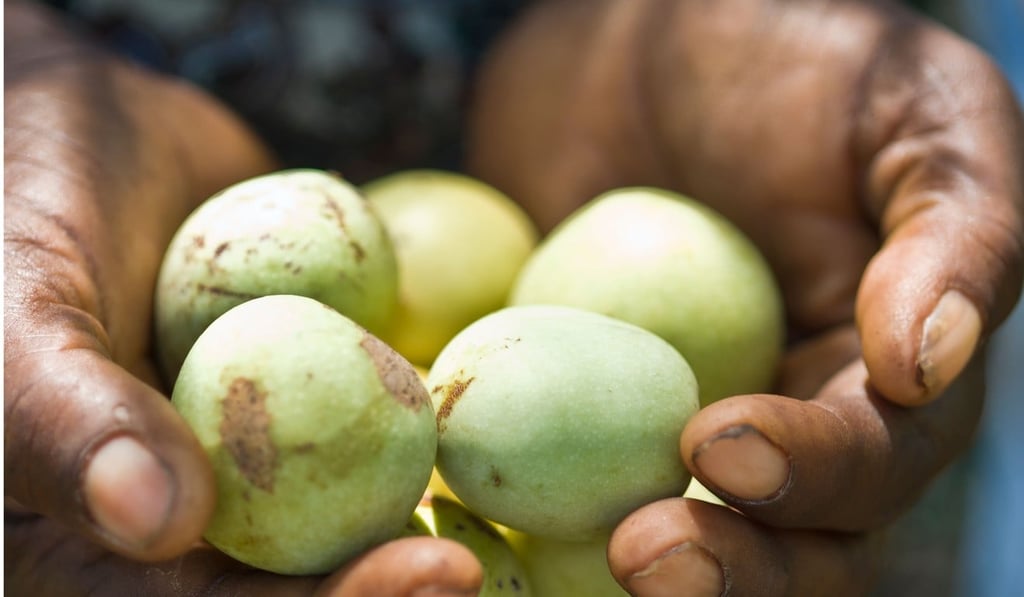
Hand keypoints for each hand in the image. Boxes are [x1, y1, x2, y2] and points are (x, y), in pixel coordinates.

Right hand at [3, 2, 481, 593]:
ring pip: (346, 526)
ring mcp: (251, 463)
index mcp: (90, 540)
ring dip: (435, 533)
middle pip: (295, 588)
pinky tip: (517, 437)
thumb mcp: (20, 300)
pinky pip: (374, 437)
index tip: (433, 574)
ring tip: (532, 524)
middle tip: (491, 567)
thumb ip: (62, 411)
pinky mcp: (307, 406)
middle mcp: (179, 519)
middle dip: (392, 588)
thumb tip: (161, 522)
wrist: (102, 134)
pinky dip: (440, 448)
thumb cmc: (30, 208)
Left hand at [467, 0, 1022, 593]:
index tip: (718, 442)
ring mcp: (664, 421)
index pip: (868, 465)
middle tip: (644, 553)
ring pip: (665, 532)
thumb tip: (923, 364)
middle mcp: (779, 423)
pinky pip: (547, 472)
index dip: (809, 475)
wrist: (645, 36)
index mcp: (876, 380)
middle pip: (775, 545)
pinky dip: (517, 507)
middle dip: (724, 567)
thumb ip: (957, 234)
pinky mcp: (569, 403)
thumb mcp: (916, 113)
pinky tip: (467, 505)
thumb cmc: (803, 57)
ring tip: (577, 556)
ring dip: (621, 569)